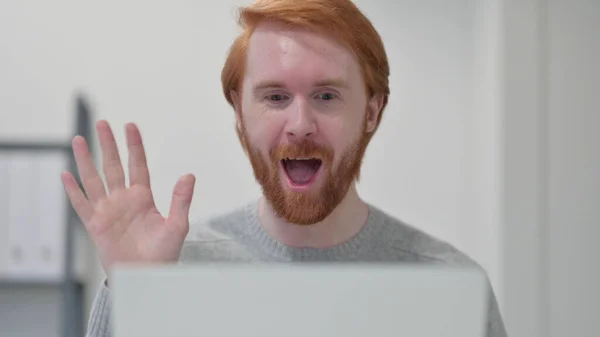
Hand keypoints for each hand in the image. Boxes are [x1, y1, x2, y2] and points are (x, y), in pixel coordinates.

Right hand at [61, 120, 194, 276]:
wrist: (146, 278)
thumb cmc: (163, 255)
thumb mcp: (178, 226)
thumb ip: (181, 200)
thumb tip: (189, 175)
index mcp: (144, 198)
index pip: (138, 165)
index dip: (134, 146)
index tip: (130, 126)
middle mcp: (124, 200)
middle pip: (113, 166)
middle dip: (107, 145)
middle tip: (102, 123)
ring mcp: (108, 211)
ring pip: (94, 180)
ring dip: (86, 160)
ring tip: (78, 139)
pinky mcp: (95, 225)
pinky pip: (81, 204)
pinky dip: (73, 190)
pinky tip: (65, 174)